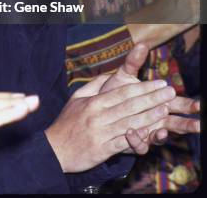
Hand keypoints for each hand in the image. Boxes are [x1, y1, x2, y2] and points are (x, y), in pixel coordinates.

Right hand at [45, 77, 174, 171]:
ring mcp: (101, 133)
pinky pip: (124, 142)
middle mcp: (99, 116)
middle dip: (152, 98)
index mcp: (94, 102)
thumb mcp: (77, 98)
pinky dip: (138, 137)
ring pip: (130, 123)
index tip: (159, 83)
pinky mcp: (103, 150)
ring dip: (150, 116)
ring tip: (165, 109)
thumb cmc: (67, 122)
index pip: (123, 92)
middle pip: (130, 105)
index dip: (143, 87)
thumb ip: (94, 85)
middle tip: (170, 91)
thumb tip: (109, 74)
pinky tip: (151, 132)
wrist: (54, 149)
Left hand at [97, 43, 199, 151]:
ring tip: (163, 131)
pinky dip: (139, 140)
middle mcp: (155, 118)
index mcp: (156, 101)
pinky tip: (134, 132)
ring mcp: (146, 131)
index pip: (176, 103)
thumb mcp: (124, 74)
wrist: (97, 107)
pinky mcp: (133, 142)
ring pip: (161, 137)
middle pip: (176, 123)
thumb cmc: (115, 91)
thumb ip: (133, 61)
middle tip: (197, 124)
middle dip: (187, 124)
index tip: (198, 104)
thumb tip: (142, 44)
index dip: (188, 105)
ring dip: (164, 136)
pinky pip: (140, 145)